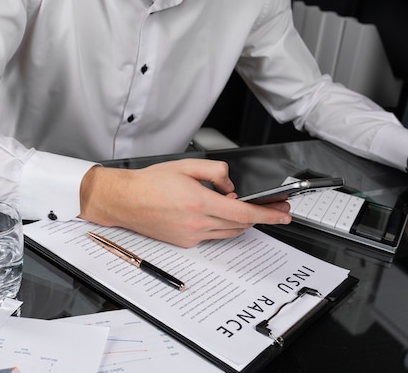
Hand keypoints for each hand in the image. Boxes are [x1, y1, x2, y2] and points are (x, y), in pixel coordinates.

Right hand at [78, 159, 291, 246]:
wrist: (125, 201)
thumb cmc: (150, 183)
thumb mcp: (187, 166)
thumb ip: (216, 172)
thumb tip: (231, 186)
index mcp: (200, 203)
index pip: (244, 213)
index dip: (267, 215)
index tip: (282, 214)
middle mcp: (197, 224)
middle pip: (240, 225)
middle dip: (260, 217)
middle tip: (273, 207)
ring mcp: (191, 236)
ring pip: (228, 231)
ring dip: (240, 221)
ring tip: (240, 205)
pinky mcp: (185, 242)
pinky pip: (213, 235)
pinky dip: (222, 224)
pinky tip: (216, 211)